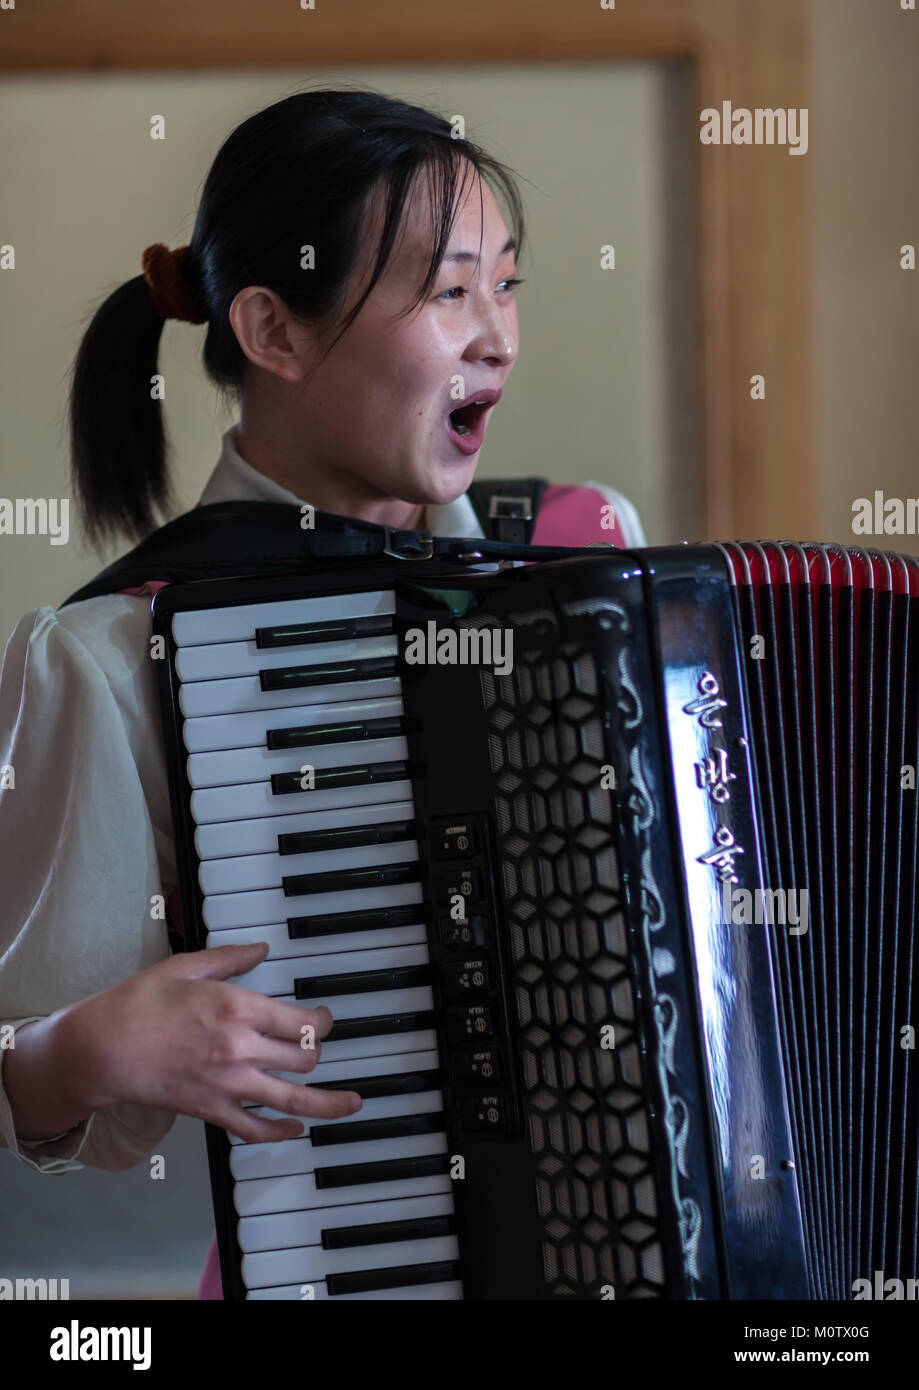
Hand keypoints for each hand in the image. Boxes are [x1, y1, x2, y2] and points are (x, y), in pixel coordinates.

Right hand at [61, 941, 360, 1142]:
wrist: (102, 1049)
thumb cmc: (138, 1005)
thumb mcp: (186, 967)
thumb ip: (231, 959)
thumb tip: (262, 949)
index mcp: (239, 1008)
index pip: (303, 1021)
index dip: (324, 1021)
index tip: (325, 1018)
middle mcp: (242, 1048)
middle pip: (304, 1057)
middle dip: (319, 1052)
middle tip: (321, 1047)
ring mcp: (229, 1084)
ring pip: (293, 1100)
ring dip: (328, 1104)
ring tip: (352, 1104)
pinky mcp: (212, 1110)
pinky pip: (255, 1129)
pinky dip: (280, 1132)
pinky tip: (296, 1129)